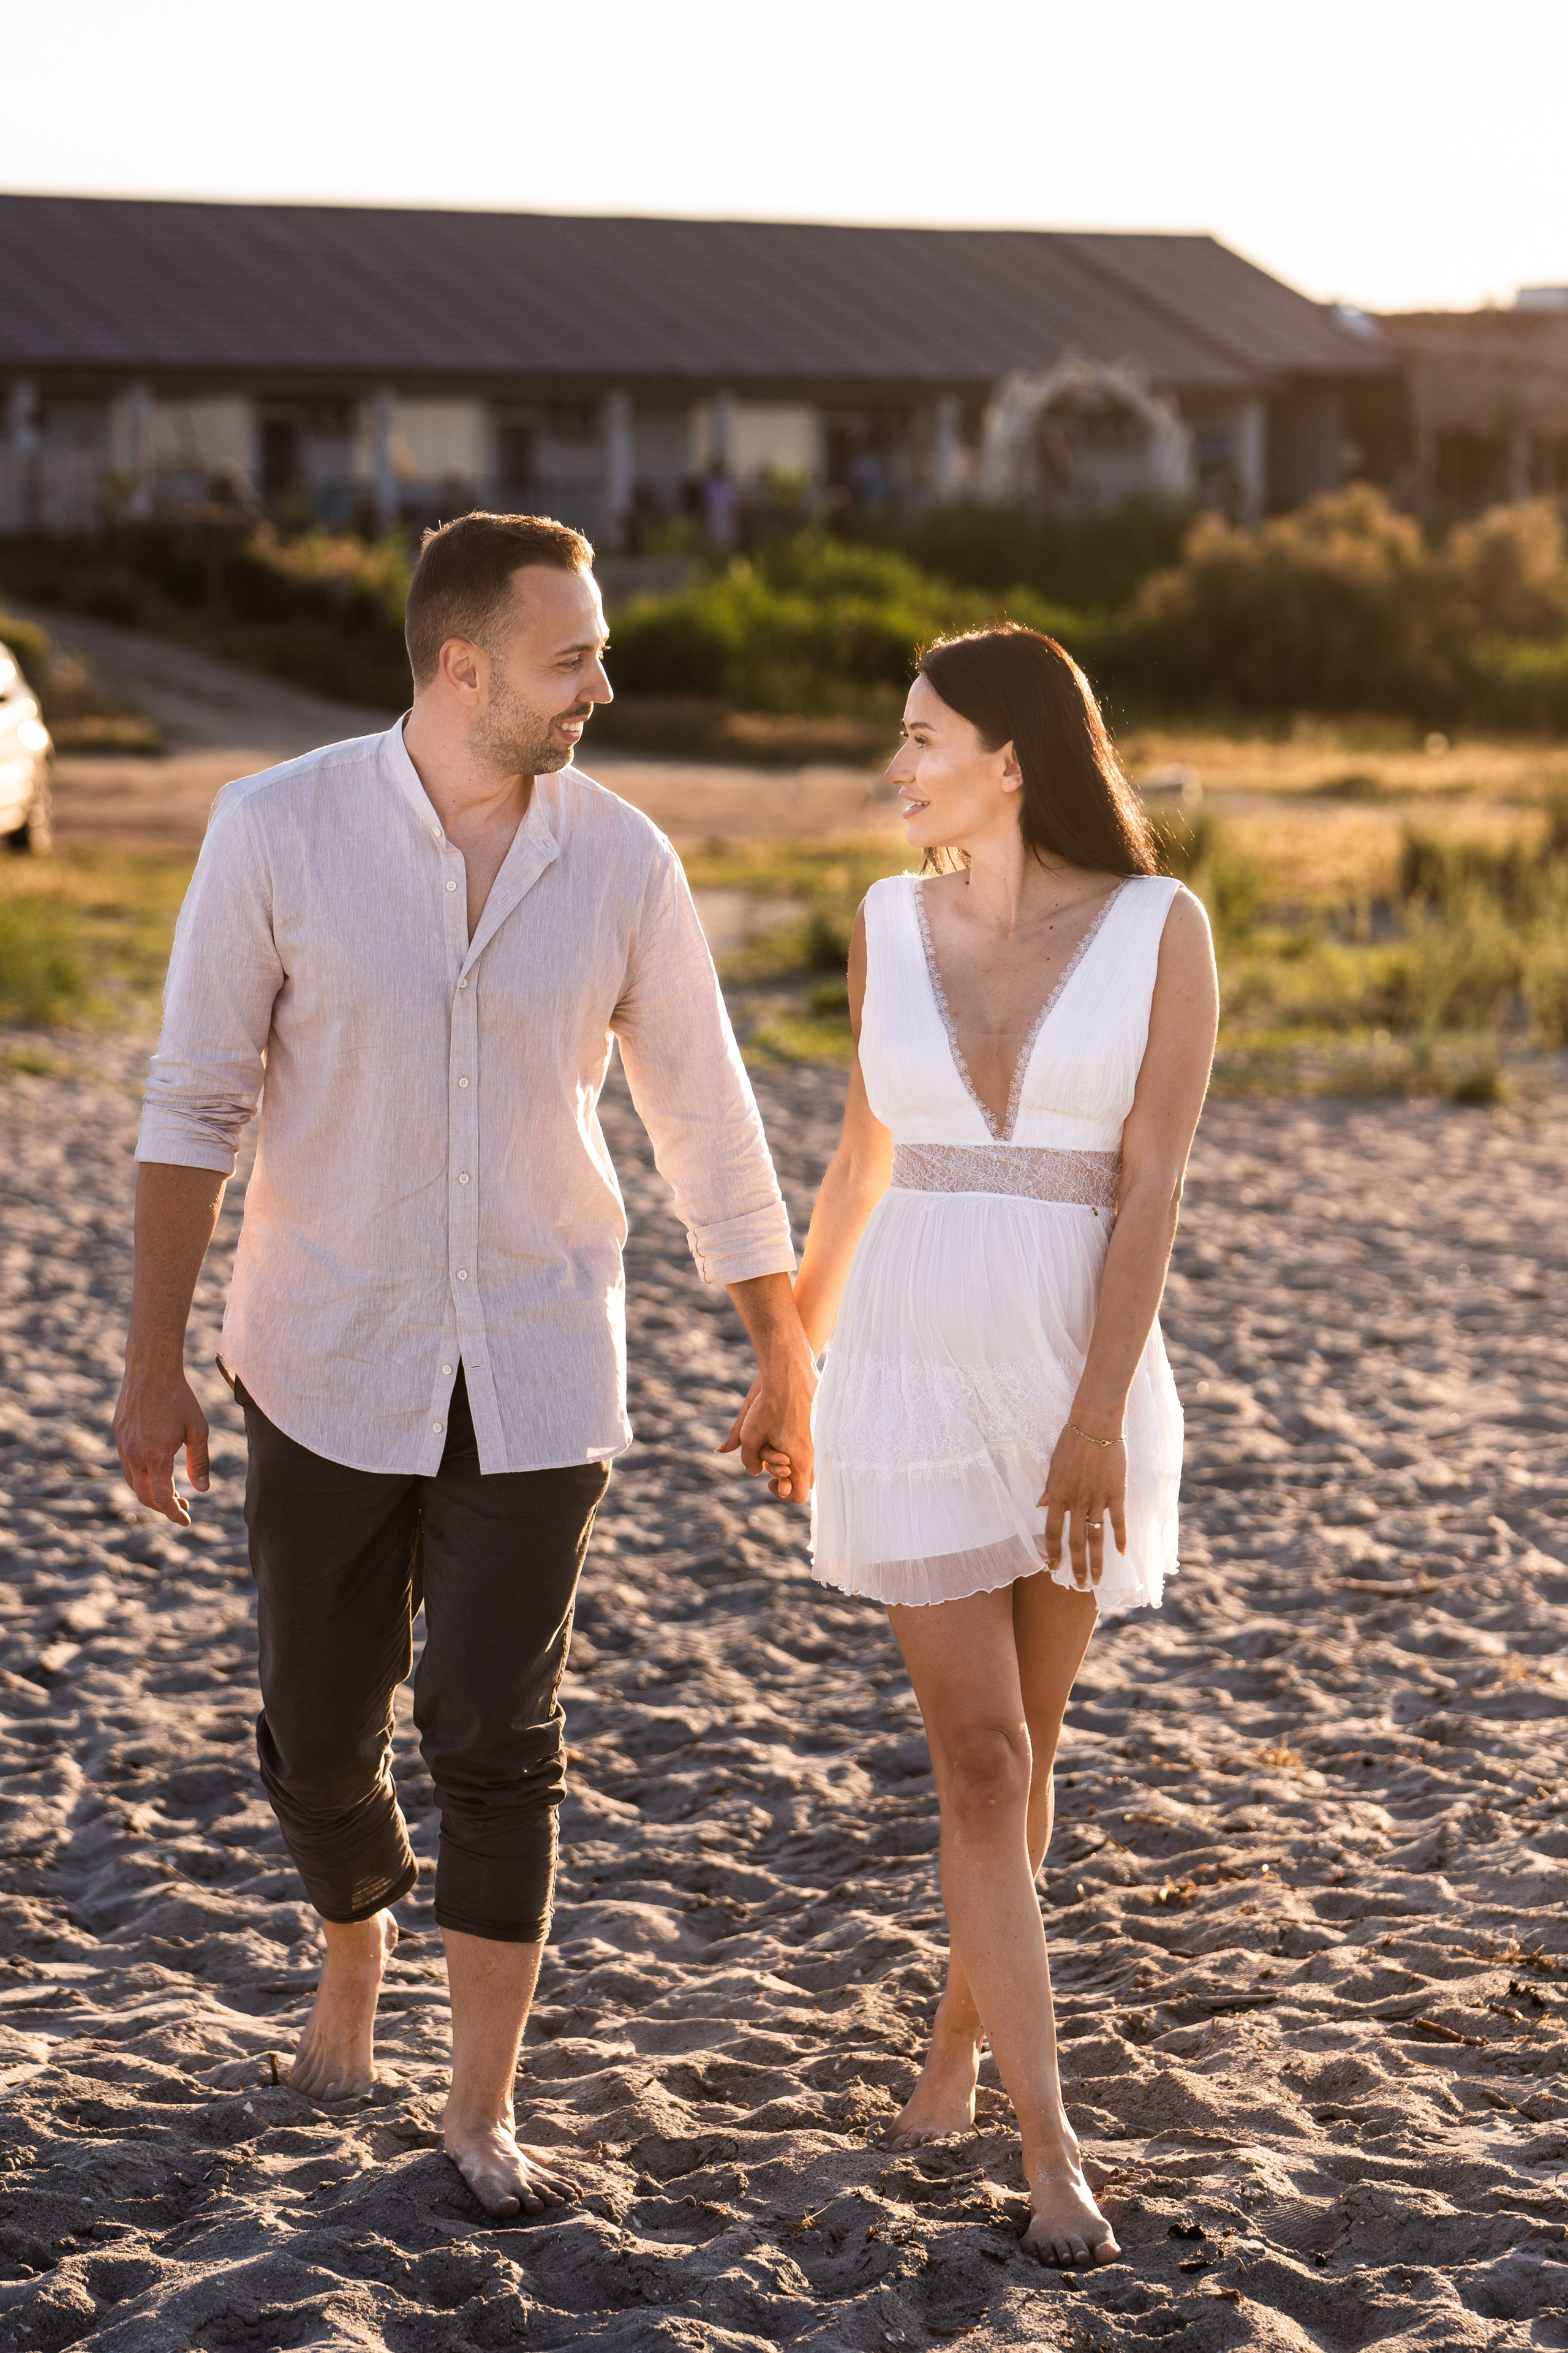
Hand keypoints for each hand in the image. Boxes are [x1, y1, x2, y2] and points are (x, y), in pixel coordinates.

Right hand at [113, 1359, 209, 1527]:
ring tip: (172, 1493)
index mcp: (155, 1456)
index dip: (174, 1514)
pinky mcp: (118, 1436)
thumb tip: (202, 1491)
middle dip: (164, 1507)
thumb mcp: (198, 1430)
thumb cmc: (180, 1398)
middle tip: (184, 1507)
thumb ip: (199, 1462)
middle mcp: (134, 1455)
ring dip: (150, 1493)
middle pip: (144, 1496)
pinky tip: (158, 1471)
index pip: (162, 1498)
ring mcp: (122, 1446)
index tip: (187, 1521)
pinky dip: (141, 1477)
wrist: (151, 1370)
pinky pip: (127, 1466)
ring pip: (132, 1482)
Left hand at [718, 1355, 816, 1502]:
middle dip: (784, 1475)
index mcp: (801, 1461)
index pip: (799, 1496)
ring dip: (788, 1457)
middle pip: (805, 1480)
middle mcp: (816, 1452)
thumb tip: (752, 1471)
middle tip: (768, 1459)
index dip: (782, 1494)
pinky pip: (810, 1443)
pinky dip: (795, 1442)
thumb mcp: (749, 1434)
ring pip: (807, 1460)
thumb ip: (748, 1458)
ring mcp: (820, 1438)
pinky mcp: (819, 1424)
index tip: (768, 1479)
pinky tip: (781, 1426)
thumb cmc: (769, 1403)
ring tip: (771, 1439)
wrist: (790, 1370)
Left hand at [1040, 1421, 1126, 1590]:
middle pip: (1075, 1541)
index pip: (1053, 1532)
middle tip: (1080, 1586)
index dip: (1053, 1552)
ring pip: (1096, 1536)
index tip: (1053, 1569)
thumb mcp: (1054, 1465)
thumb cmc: (1071, 1441)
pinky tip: (1121, 1554)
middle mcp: (1077, 1501)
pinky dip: (1120, 1538)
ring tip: (1099, 1579)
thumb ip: (1050, 1488)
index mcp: (1058, 1495)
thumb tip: (1040, 1506)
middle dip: (1077, 1566)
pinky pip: (1118, 1520)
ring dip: (1098, 1561)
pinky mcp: (1116, 1492)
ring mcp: (1097, 1498)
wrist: (1095, 1424)